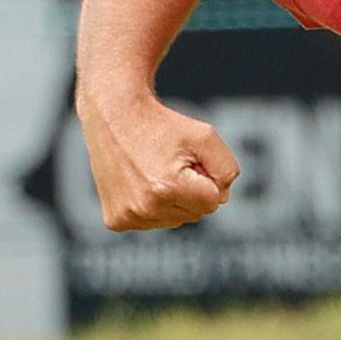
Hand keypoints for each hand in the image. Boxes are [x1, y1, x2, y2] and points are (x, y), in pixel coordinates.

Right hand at [78, 92, 239, 230]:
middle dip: (190, 190)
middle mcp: (146, 207)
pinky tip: (141, 183)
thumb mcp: (205, 137)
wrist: (114, 117)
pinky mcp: (116, 221)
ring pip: (174, 220)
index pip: (213, 202)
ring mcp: (128, 216)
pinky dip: (152, 206)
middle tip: (169, 164)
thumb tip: (221, 198)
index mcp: (168, 187)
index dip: (206, 179)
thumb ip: (227, 170)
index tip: (189, 161)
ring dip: (172, 200)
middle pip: (195, 214)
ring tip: (154, 172)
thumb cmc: (161, 125)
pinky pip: (152, 222)